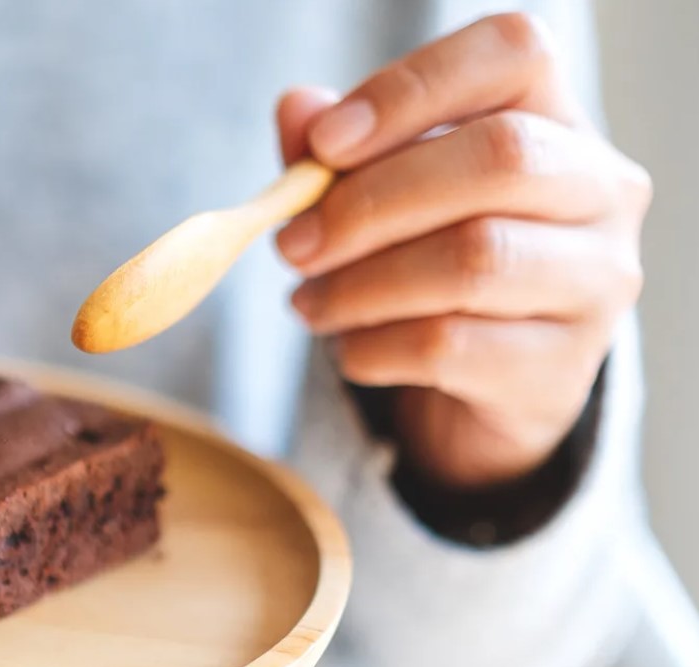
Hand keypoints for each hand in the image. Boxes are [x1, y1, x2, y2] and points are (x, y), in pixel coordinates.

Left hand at [274, 12, 649, 489]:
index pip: (515, 54)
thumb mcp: (376, 195)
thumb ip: (336, 151)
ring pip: (474, 261)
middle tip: (292, 244)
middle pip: (499, 158)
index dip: (412, 89)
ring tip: (306, 303)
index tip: (325, 143)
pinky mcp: (560, 368)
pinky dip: (374, 348)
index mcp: (556, 118)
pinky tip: (350, 349)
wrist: (478, 387)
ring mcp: (595, 282)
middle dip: (371, 203)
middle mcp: (600, 191)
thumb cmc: (426, 260)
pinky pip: (449, 347)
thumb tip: (299, 108)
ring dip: (360, 286)